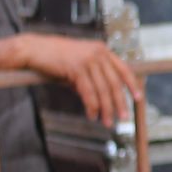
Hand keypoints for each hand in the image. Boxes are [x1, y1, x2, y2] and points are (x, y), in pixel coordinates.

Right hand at [18, 33, 144, 126]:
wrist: (33, 49)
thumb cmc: (54, 58)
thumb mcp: (79, 65)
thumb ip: (92, 77)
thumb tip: (102, 98)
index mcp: (102, 50)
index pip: (124, 69)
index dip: (132, 84)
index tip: (139, 98)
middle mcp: (98, 53)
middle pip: (115, 83)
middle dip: (120, 102)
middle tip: (123, 117)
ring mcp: (88, 60)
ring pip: (102, 90)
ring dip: (106, 109)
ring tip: (107, 122)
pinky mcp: (76, 68)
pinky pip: (88, 92)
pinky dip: (92, 106)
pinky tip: (92, 115)